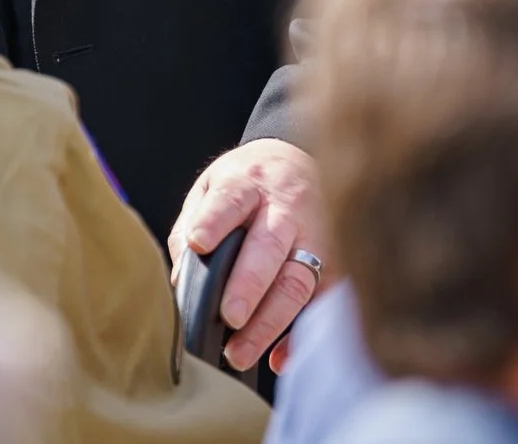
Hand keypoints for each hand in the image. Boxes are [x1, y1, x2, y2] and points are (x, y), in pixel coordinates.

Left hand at [168, 138, 329, 372]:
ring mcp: (316, 236)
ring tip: (239, 353)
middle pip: (270, 247)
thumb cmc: (248, 180)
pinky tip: (278, 358)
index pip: (231, 200)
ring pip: (297, 281)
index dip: (215, 221)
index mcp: (249, 183)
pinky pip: (324, 303)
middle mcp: (286, 209)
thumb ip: (194, 223)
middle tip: (229, 316)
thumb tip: (182, 280)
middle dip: (250, 284)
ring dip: (269, 322)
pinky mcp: (335, 263)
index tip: (199, 244)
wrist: (299, 159)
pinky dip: (301, 335)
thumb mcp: (214, 183)